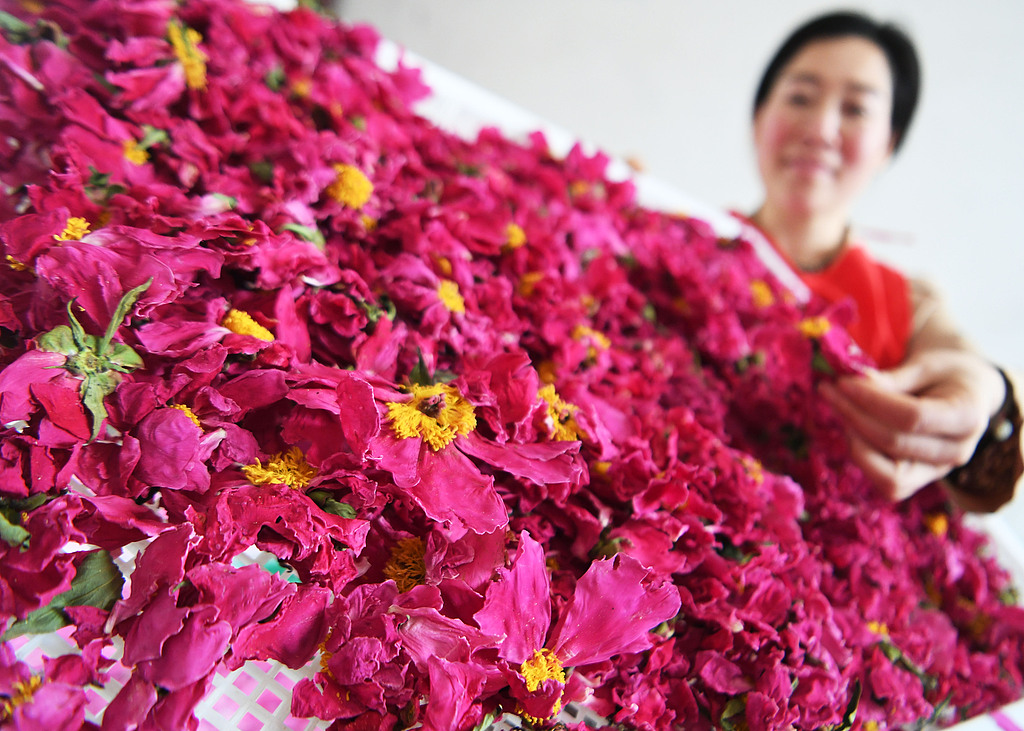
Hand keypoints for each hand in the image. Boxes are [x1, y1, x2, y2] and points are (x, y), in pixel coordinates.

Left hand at [819, 349, 1005, 501]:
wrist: (965, 390)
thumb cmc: (946, 372)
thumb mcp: (926, 364)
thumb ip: (894, 378)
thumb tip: (856, 382)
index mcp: (967, 416)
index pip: (912, 417)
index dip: (872, 400)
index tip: (843, 382)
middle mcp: (957, 452)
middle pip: (895, 444)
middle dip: (854, 415)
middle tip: (828, 390)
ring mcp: (937, 471)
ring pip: (889, 477)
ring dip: (855, 442)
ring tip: (840, 409)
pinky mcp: (918, 479)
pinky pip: (885, 482)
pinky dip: (862, 457)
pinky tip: (851, 428)